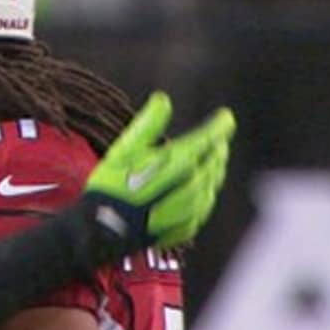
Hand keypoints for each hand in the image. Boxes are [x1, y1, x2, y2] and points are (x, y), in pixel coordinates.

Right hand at [84, 92, 235, 250]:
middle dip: (217, 148)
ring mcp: (191, 210)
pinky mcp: (186, 228)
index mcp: (178, 163)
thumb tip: (163, 99)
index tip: (226, 117)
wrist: (103, 230)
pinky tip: (199, 191)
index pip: (208, 140)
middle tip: (218, 138)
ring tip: (212, 161)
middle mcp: (191, 186)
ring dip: (214, 170)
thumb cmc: (111, 187)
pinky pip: (204, 207)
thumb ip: (147, 124)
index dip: (219, 127)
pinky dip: (205, 194)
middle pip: (214, 162)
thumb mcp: (123, 150)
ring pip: (211, 185)